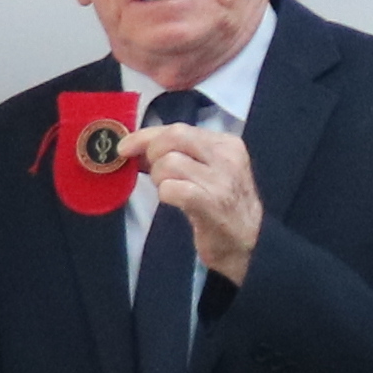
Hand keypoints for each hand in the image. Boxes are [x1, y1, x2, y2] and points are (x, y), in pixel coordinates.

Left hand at [132, 122, 262, 285]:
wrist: (248, 244)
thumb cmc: (223, 208)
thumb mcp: (209, 172)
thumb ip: (182, 155)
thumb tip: (139, 146)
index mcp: (227, 144)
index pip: (179, 128)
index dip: (147, 135)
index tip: (125, 146)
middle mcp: (226, 156)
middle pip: (173, 137)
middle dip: (151, 153)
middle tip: (150, 172)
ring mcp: (220, 179)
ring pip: (168, 163)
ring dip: (159, 178)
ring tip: (169, 190)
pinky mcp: (210, 203)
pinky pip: (171, 188)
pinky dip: (164, 194)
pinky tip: (174, 201)